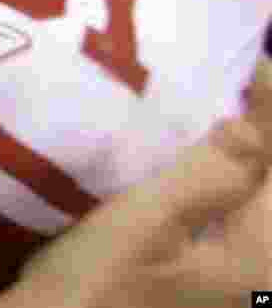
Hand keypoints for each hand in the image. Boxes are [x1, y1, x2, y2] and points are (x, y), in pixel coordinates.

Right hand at [0, 59, 271, 307]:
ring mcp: (235, 276)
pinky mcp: (208, 274)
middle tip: (232, 84)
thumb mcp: (148, 220)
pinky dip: (224, 178)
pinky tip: (195, 157)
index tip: (248, 65)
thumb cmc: (95, 283)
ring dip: (242, 153)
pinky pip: (234, 214)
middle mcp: (260, 269)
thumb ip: (210, 172)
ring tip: (218, 110)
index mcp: (262, 256)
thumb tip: (253, 121)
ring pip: (254, 197)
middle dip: (261, 130)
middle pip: (271, 180)